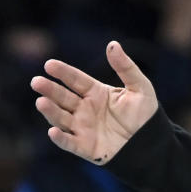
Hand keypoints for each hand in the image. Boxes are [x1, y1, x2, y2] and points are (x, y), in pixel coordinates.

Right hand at [31, 42, 158, 164]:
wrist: (153, 142)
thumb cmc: (145, 114)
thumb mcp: (140, 87)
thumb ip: (125, 67)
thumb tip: (113, 44)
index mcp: (96, 93)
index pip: (75, 80)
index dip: (63, 72)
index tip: (49, 64)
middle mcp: (85, 109)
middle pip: (63, 97)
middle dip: (49, 90)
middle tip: (37, 81)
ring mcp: (83, 128)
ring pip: (61, 118)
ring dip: (50, 111)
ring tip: (41, 102)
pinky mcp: (85, 147)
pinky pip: (69, 142)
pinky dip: (60, 138)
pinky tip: (53, 131)